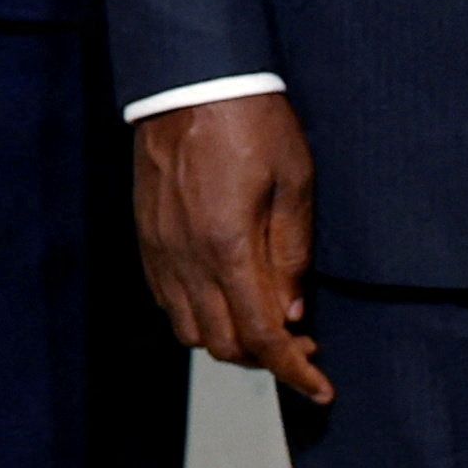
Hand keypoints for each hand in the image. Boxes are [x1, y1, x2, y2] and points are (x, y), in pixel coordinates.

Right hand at [133, 93, 331, 402]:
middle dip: (266, 359)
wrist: (189, 79)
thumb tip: (292, 313)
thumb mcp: (295, 182)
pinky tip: (226, 295)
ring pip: (189, 329)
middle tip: (303, 345)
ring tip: (264, 322)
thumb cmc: (251, 121)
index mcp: (227, 245)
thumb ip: (292, 253)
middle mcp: (185, 256)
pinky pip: (167, 299)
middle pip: (221, 344)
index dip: (294, 371)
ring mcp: (160, 248)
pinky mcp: (147, 236)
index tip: (320, 388)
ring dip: (229, 340)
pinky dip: (199, 314)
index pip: (260, 335)